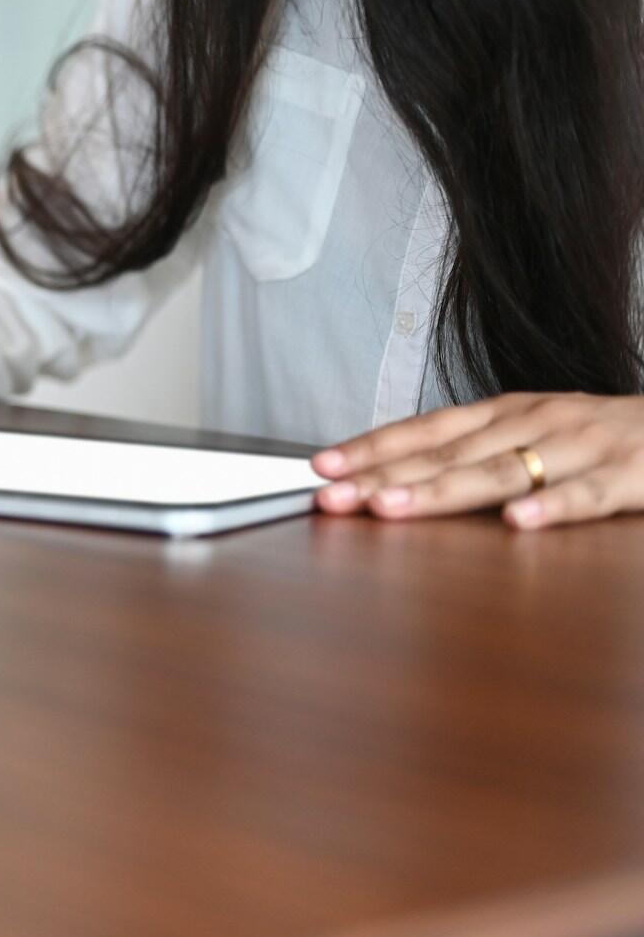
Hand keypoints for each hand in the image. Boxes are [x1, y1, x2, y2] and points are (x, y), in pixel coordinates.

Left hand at [313, 393, 643, 529]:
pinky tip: (517, 523)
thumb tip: (395, 475)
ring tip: (393, 506)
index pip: (425, 429)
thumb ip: (473, 453)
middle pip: (448, 454)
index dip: (372, 448)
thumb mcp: (531, 433)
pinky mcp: (631, 476)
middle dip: (384, 476)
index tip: (323, 468)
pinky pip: (586, 495)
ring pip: (503, 472)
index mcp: (506, 413)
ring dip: (442, 490)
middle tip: (334, 497)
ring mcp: (582, 446)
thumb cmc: (602, 437)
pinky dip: (551, 508)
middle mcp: (536, 422)